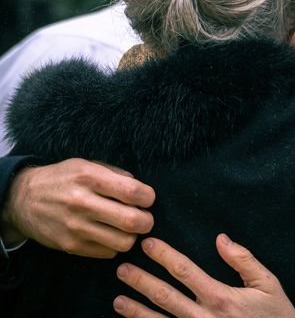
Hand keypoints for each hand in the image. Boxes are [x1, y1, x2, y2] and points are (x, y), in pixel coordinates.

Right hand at [1, 158, 154, 257]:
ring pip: (123, 242)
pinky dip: (115, 245)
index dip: (148, 197)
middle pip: (132, 221)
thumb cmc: (63, 179)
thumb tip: (142, 191)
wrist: (24, 200)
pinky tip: (110, 235)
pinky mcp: (71, 246)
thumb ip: (116, 174)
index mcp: (89, 178)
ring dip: (132, 236)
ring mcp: (75, 227)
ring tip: (127, 228)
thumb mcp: (87, 165)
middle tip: (144, 217)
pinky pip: (109, 253)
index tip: (147, 199)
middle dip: (147, 221)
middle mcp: (82, 203)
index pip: (133, 191)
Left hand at [113, 234, 294, 317]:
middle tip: (122, 269)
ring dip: (137, 312)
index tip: (148, 244)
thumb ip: (244, 260)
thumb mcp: (268, 284)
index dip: (164, 256)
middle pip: (165, 296)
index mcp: (220, 297)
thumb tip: (221, 239)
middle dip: (141, 281)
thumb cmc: (277, 317)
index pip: (185, 271)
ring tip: (118, 300)